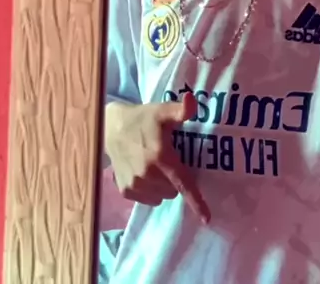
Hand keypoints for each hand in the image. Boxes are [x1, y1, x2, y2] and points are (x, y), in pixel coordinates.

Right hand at [105, 92, 209, 222]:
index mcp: (161, 157)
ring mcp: (135, 185)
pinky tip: (144, 173)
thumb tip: (193, 101)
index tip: (207, 219)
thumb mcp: (162, 111)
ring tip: (155, 166)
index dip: (196, 202)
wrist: (112, 128)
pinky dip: (150, 190)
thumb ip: (180, 110)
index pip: (183, 184)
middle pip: (173, 190)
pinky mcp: (125, 190)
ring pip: (161, 196)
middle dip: (174, 179)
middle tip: (168, 161)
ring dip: (163, 186)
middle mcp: (148, 175)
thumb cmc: (142, 119)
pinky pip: (147, 199)